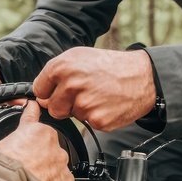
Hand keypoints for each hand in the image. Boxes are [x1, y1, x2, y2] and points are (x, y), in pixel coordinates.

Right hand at [0, 101, 73, 180]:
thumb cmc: (5, 163)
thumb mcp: (15, 132)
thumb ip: (29, 118)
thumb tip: (32, 104)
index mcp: (48, 136)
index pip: (48, 139)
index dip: (36, 149)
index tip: (28, 154)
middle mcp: (60, 155)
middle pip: (55, 159)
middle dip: (45, 165)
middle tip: (27, 171)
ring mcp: (63, 178)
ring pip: (60, 179)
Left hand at [32, 47, 155, 131]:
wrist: (142, 76)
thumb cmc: (110, 66)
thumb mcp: (80, 57)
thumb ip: (57, 73)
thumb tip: (41, 94)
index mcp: (62, 67)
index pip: (39, 89)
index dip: (50, 92)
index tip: (59, 91)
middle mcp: (71, 85)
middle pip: (52, 108)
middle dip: (64, 105)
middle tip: (83, 94)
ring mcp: (84, 104)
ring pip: (71, 116)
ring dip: (81, 110)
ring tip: (98, 96)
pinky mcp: (97, 119)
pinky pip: (88, 123)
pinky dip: (96, 117)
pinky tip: (106, 104)